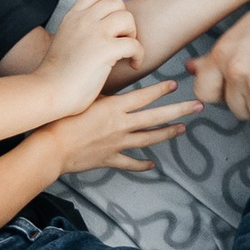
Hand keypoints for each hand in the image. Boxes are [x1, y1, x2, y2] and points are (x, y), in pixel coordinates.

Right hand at [32, 81, 199, 174]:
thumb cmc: (61, 120)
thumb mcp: (84, 99)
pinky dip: (142, 164)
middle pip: (156, 117)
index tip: (175, 84)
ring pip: (149, 139)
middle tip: (197, 106)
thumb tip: (114, 86)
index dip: (161, 89)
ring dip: (167, 133)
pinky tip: (153, 165)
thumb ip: (102, 95)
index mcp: (114, 108)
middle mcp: (121, 125)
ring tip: (183, 129)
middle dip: (179, 111)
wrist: (51, 148)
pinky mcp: (109, 159)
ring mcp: (117, 144)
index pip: (144, 96)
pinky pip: (130, 162)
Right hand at [38, 0, 142, 108]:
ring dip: (133, 34)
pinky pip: (134, 44)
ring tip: (127, 52)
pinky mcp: (106, 50)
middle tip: (122, 41)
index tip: (110, 28)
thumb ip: (77, 33)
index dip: (109, 8)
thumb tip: (92, 38)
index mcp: (72, 17)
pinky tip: (133, 65)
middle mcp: (83, 20)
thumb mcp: (63, 43)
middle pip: (116, 3)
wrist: (48, 92)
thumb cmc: (56, 77)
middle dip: (124, 21)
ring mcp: (95, 33)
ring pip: (127, 18)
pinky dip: (139, 55)